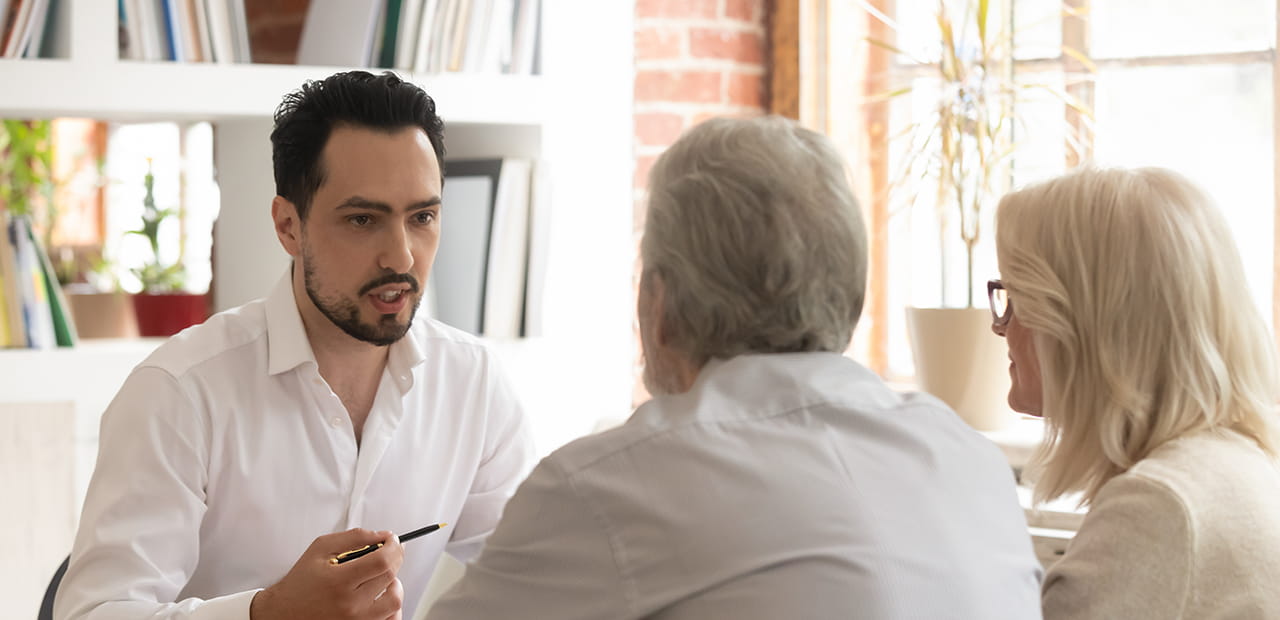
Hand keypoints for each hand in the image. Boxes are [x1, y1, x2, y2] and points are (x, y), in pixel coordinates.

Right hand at [251, 528, 404, 619]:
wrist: (283, 613)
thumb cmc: (301, 582)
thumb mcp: (320, 549)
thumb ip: (353, 537)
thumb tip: (382, 535)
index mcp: (339, 581)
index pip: (382, 561)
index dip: (394, 547)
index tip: (393, 541)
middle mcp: (350, 604)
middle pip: (390, 577)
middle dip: (394, 560)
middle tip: (388, 553)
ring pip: (394, 601)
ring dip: (394, 584)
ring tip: (382, 578)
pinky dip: (392, 607)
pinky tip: (381, 596)